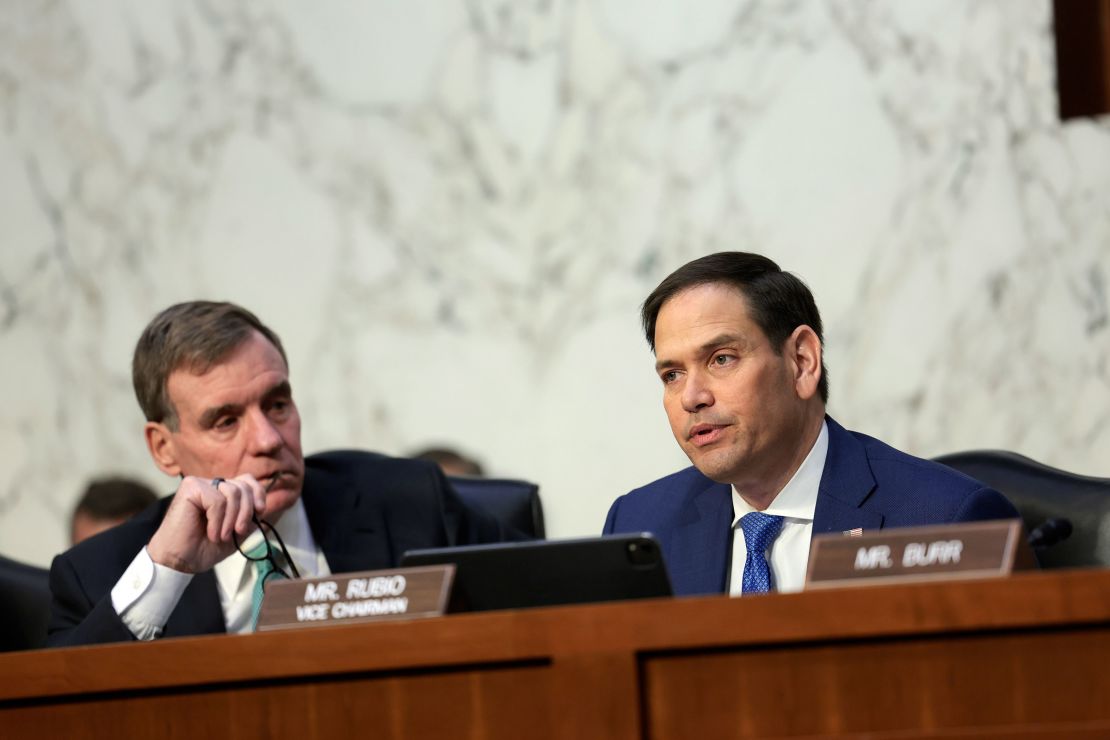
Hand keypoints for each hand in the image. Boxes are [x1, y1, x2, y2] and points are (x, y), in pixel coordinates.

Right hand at [147, 475, 267, 572]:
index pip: (247, 481)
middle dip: (245, 512)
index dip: (258, 494)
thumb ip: (250, 519)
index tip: (260, 512)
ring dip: (231, 519)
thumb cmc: (205, 547)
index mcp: (223, 492)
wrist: (181, 560)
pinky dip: (218, 521)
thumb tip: (263, 508)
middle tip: (237, 532)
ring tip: (221, 536)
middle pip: (243, 487)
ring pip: (232, 492)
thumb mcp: (237, 533)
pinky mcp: (190, 488)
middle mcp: (212, 485)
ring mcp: (200, 484)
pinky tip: (210, 533)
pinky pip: (217, 501)